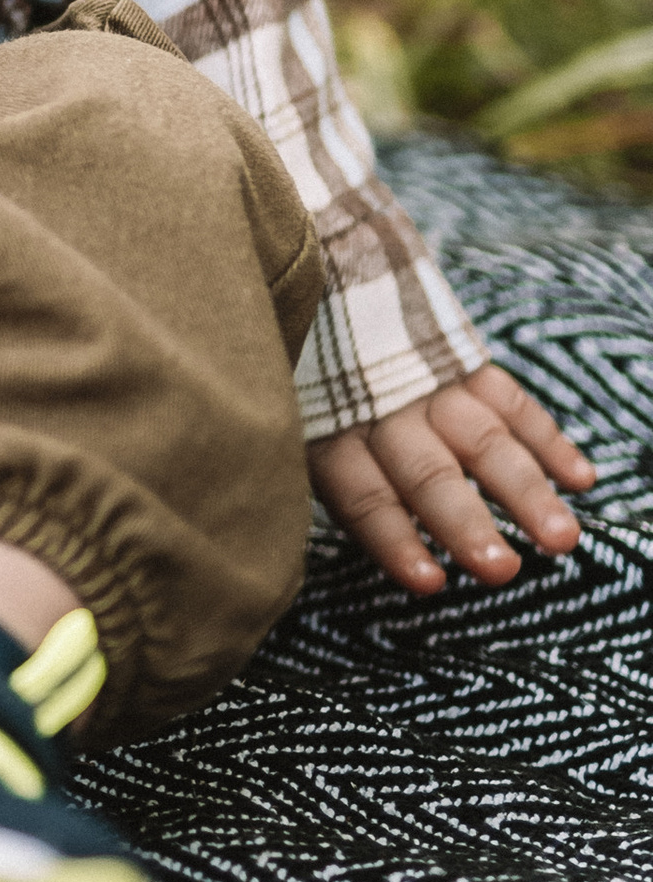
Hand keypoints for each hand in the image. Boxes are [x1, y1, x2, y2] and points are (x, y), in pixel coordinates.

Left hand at [310, 362, 595, 593]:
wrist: (323, 299)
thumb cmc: (316, 394)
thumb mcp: (301, 434)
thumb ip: (339, 483)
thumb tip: (388, 549)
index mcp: (332, 438)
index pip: (365, 497)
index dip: (396, 540)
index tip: (429, 582)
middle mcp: (384, 412)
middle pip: (427, 474)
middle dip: (465, 523)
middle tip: (500, 568)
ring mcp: (429, 384)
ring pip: (483, 441)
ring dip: (526, 491)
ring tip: (561, 538)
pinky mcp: (463, 362)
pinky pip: (511, 401)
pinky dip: (547, 440)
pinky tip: (580, 480)